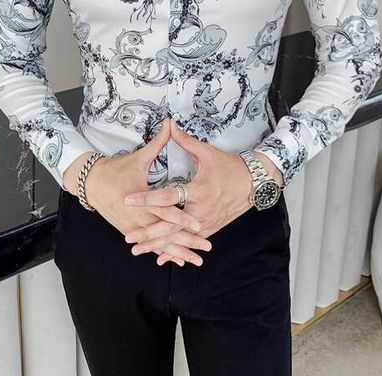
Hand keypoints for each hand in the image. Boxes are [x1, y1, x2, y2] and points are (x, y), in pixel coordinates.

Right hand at [62, 118, 210, 266]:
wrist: (91, 183)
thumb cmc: (115, 170)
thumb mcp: (138, 157)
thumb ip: (158, 142)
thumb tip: (170, 123)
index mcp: (141, 199)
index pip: (165, 211)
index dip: (182, 218)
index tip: (198, 224)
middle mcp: (137, 217)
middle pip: (165, 233)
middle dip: (186, 241)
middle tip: (206, 247)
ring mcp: (133, 227)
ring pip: (159, 243)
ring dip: (178, 252)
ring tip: (196, 260)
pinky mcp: (130, 231)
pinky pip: (150, 245)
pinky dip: (164, 253)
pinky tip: (178, 260)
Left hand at [123, 119, 283, 264]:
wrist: (253, 183)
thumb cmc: (229, 166)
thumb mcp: (207, 153)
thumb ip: (185, 141)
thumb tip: (169, 124)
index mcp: (197, 190)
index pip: (167, 196)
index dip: (147, 199)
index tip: (129, 200)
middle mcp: (201, 210)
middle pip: (170, 226)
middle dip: (147, 233)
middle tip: (127, 237)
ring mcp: (207, 222)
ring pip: (179, 238)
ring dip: (158, 245)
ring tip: (138, 249)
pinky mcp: (211, 228)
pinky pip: (190, 241)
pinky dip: (176, 249)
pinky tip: (161, 257)